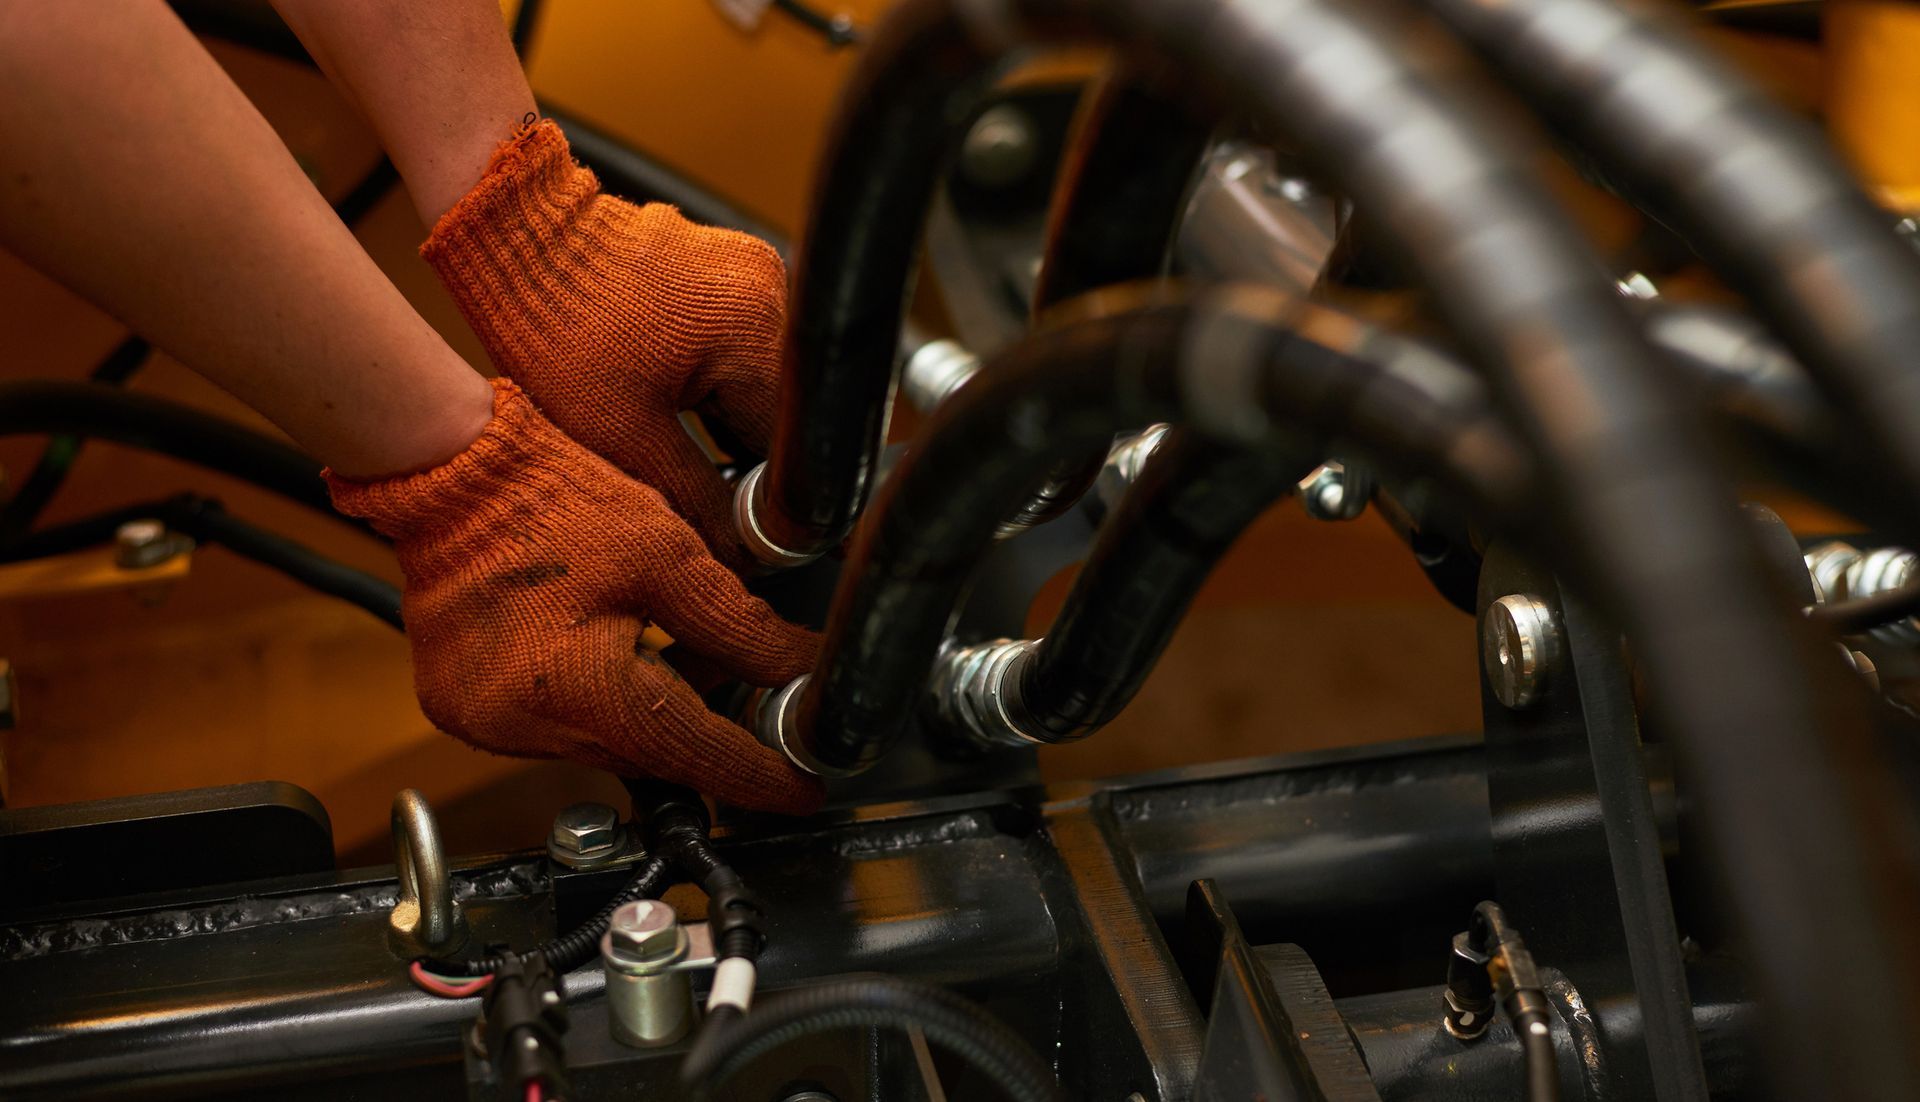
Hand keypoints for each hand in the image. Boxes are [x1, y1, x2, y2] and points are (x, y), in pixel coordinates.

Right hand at [327, 380, 820, 813]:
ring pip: (602, 745)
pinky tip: (616, 654)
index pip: (692, 754)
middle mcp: (522, 723)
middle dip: (707, 736)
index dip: (757, 774)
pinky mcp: (461, 708)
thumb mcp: (669, 556)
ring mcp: (483, 721)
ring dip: (650, 716)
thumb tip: (799, 669)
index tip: (803, 790)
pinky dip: (597, 703)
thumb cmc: (551, 499)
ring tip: (682, 654)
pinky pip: (553, 728)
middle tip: (759, 707)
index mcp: (579, 688)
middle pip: (647, 756)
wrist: (450, 471)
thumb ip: (740, 628)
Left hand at [422, 120, 783, 569]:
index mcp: (757, 333)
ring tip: (660, 420)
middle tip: (679, 474)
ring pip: (757, 376)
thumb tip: (743, 556)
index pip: (791, 443)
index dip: (762, 496)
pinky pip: (737, 339)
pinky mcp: (726, 262)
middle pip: (779, 408)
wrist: (511, 239)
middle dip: (737, 451)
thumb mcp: (623, 439)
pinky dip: (709, 373)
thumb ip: (696, 503)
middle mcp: (771, 291)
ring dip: (721, 413)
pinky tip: (659, 381)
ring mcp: (751, 270)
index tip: (731, 526)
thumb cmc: (553, 329)